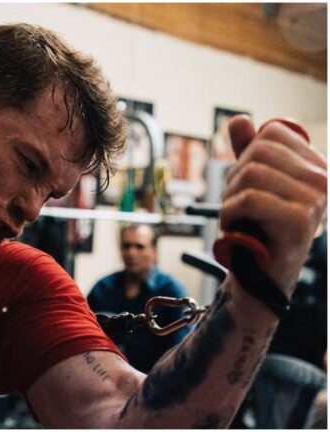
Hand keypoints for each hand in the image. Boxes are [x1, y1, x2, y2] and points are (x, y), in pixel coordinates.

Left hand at [221, 116, 326, 293]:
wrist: (260, 275)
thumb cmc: (257, 227)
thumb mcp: (251, 183)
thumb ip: (248, 150)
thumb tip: (239, 120)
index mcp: (317, 166)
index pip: (272, 133)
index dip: (246, 156)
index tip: (248, 185)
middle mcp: (324, 180)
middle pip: (259, 151)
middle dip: (235, 177)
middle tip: (238, 205)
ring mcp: (316, 200)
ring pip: (251, 174)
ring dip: (230, 197)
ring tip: (238, 218)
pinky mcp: (300, 220)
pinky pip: (249, 198)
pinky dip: (230, 212)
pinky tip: (236, 226)